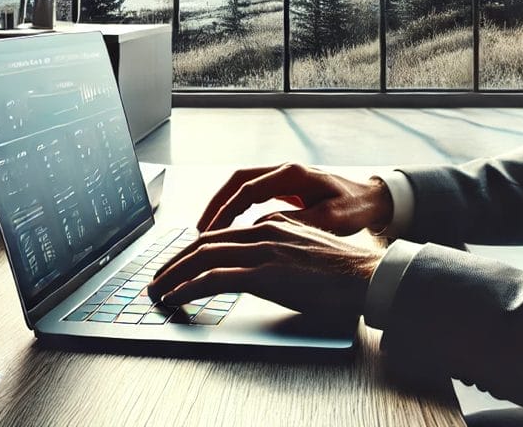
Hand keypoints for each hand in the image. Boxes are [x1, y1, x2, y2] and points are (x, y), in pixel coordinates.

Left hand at [149, 215, 381, 319]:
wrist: (366, 276)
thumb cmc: (341, 270)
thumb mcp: (304, 246)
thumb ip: (278, 245)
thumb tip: (257, 260)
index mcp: (271, 224)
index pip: (219, 235)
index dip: (190, 251)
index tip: (175, 266)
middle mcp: (262, 230)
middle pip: (203, 243)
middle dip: (174, 262)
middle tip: (156, 280)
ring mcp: (263, 251)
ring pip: (203, 258)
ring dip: (174, 276)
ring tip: (158, 291)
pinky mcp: (265, 273)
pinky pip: (215, 279)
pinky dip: (189, 288)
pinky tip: (177, 299)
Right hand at [195, 163, 393, 235]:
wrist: (372, 200)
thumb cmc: (355, 208)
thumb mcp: (330, 218)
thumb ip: (297, 222)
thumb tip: (262, 228)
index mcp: (293, 174)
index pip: (248, 189)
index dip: (227, 211)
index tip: (213, 232)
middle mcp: (283, 170)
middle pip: (236, 182)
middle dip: (215, 206)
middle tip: (199, 232)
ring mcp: (282, 177)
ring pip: (240, 187)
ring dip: (222, 207)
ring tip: (206, 231)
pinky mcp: (283, 187)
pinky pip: (250, 194)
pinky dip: (235, 209)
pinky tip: (227, 227)